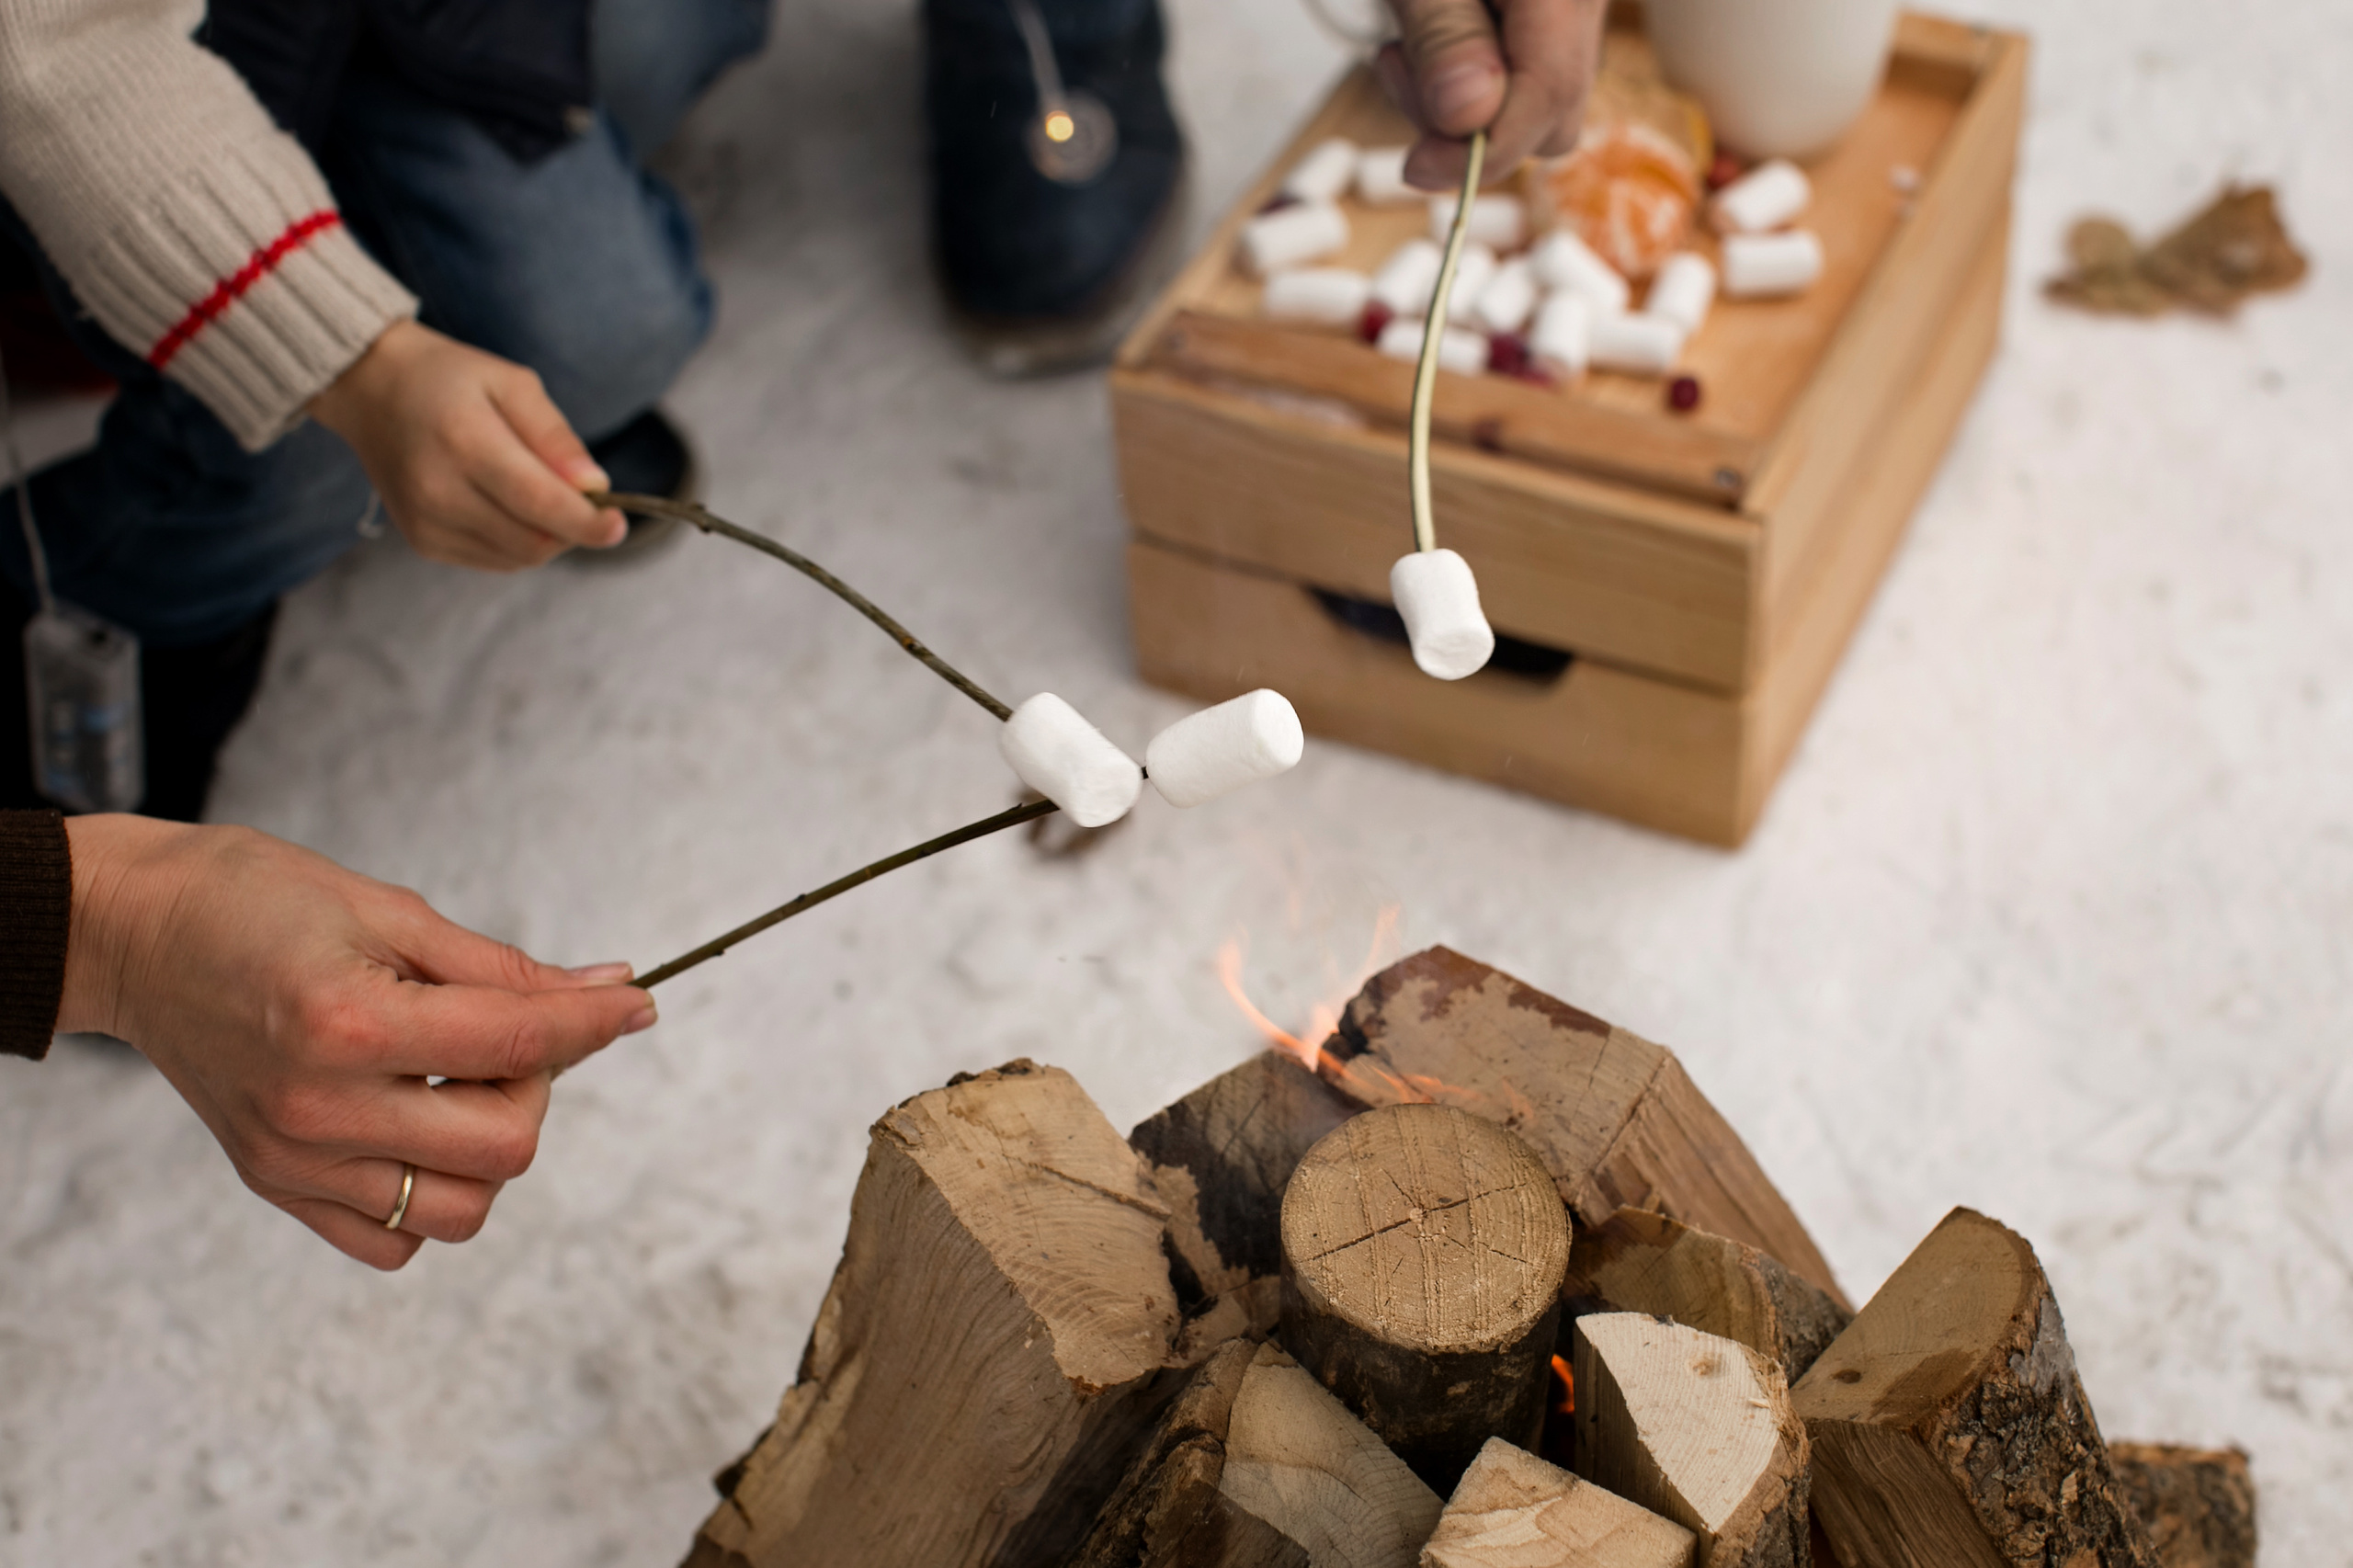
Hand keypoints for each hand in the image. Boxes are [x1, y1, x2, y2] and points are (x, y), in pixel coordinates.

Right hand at [59, 816, 655, 1269]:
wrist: (138, 936)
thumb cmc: (254, 901)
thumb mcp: (390, 909)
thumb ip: (504, 968)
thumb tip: (607, 989)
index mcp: (350, 1023)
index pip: (518, 1044)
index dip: (596, 1021)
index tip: (637, 1003)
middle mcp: (320, 1107)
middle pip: (508, 1147)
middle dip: (537, 1088)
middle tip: (509, 1038)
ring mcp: (296, 1160)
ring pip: (463, 1209)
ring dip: (489, 1147)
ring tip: (456, 1082)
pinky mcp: (276, 1187)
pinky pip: (394, 1241)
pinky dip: (431, 1195)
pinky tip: (417, 1126)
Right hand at [309, 318, 627, 570]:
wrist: (371, 388)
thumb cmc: (450, 379)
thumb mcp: (512, 383)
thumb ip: (555, 436)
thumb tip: (596, 486)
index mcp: (465, 442)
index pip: (541, 504)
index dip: (588, 523)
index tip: (618, 524)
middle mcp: (439, 490)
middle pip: (534, 540)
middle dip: (574, 529)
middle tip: (582, 497)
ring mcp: (427, 522)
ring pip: (518, 558)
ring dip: (548, 537)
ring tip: (540, 493)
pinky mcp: (423, 541)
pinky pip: (495, 560)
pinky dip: (518, 543)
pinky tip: (509, 506)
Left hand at [1377, 0, 1608, 189]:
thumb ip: (1445, 37)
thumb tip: (1470, 120)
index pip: (1549, 95)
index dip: (1483, 151)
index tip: (1417, 168)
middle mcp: (1587, 2)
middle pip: (1555, 114)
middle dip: (1471, 132)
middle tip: (1399, 74)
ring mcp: (1578, 13)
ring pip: (1541, 106)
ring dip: (1465, 110)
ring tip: (1405, 49)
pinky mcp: (1553, 23)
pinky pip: (1526, 79)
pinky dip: (1474, 82)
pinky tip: (1431, 42)